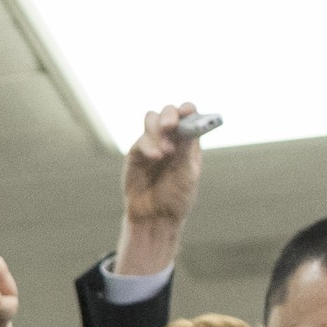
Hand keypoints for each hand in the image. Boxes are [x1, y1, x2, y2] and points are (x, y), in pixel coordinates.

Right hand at [123, 102, 203, 223]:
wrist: (155, 217)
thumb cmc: (176, 197)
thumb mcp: (188, 174)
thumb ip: (187, 151)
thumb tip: (191, 127)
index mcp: (187, 142)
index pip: (188, 116)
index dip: (187, 109)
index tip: (188, 111)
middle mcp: (170, 139)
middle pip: (167, 112)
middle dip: (169, 115)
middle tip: (170, 126)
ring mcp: (152, 145)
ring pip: (150, 120)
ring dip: (158, 131)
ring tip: (166, 151)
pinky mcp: (136, 154)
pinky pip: (140, 141)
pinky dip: (148, 146)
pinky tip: (156, 157)